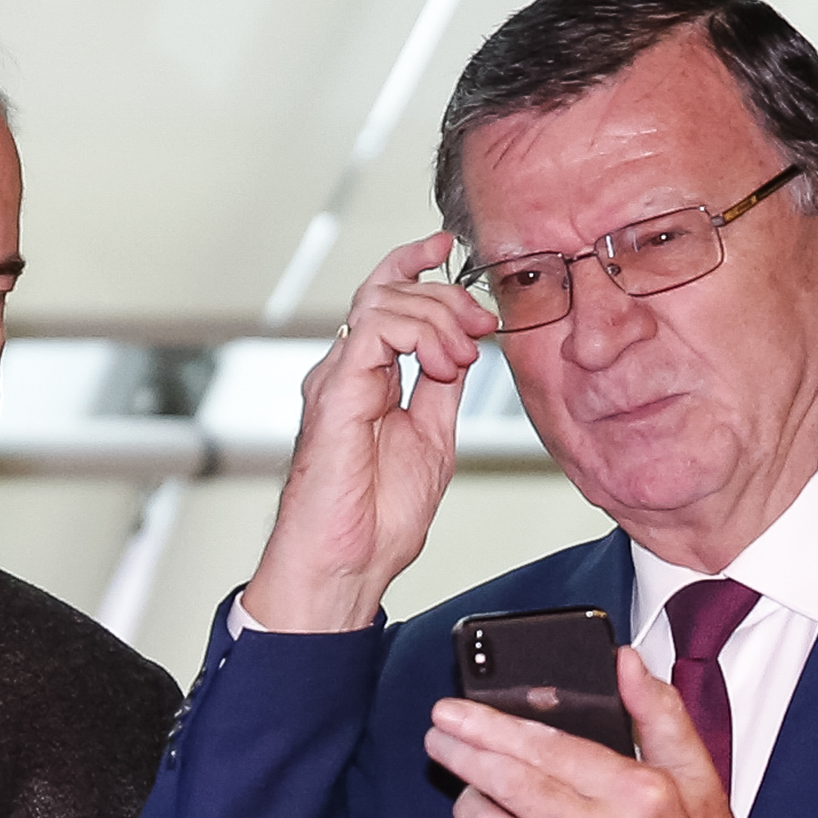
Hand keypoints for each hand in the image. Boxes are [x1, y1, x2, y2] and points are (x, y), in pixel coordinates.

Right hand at [243, 233, 498, 632]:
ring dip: (437, 317)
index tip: (452, 251)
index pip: (385, 299)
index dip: (416, 264)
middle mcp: (346, 372)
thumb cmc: (375, 521)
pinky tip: (444, 364)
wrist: (347, 565)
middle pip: (388, 291)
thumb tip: (463, 352)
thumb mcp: (432, 440)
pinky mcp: (335, 394)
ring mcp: (337, 379)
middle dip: (446, 296)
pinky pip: (374, 332)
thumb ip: (441, 391)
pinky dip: (419, 334)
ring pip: (382, 301)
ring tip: (463, 357)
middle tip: (482, 326)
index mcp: (366, 380)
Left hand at [427, 648, 747, 817]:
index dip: (488, 726)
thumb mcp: (695, 770)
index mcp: (638, 796)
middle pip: (506, 787)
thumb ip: (657, 710)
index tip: (453, 712)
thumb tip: (625, 663)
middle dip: (461, 755)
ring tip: (471, 786)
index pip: (544, 749)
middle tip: (439, 738)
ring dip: (469, 802)